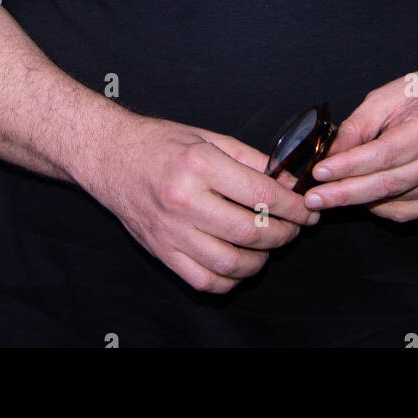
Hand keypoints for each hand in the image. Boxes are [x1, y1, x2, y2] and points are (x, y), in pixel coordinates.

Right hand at [84, 113, 319, 293]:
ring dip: (260, 260)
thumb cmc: (159, 143)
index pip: (261, 194)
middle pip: (250, 231)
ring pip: (231, 263)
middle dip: (283, 234)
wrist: (111, 157)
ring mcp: (172, 231)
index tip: (306, 210)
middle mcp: (185, 201)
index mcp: (200, 165)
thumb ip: (249, 160)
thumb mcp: (208, 137)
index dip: (293, 206)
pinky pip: (204, 280)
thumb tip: (285, 182)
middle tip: (294, 228)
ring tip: (268, 245)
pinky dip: (230, 279)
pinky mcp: (162, 252)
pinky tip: (240, 263)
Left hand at [303, 66, 417, 221]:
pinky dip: (380, 207)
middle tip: (313, 198)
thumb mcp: (390, 94)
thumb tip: (330, 153)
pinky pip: (407, 211)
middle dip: (345, 193)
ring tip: (330, 195)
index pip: (384, 155)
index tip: (319, 172)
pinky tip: (363, 195)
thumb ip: (359, 125)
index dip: (349, 166)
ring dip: (358, 200)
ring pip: (394, 201)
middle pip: (387, 184)